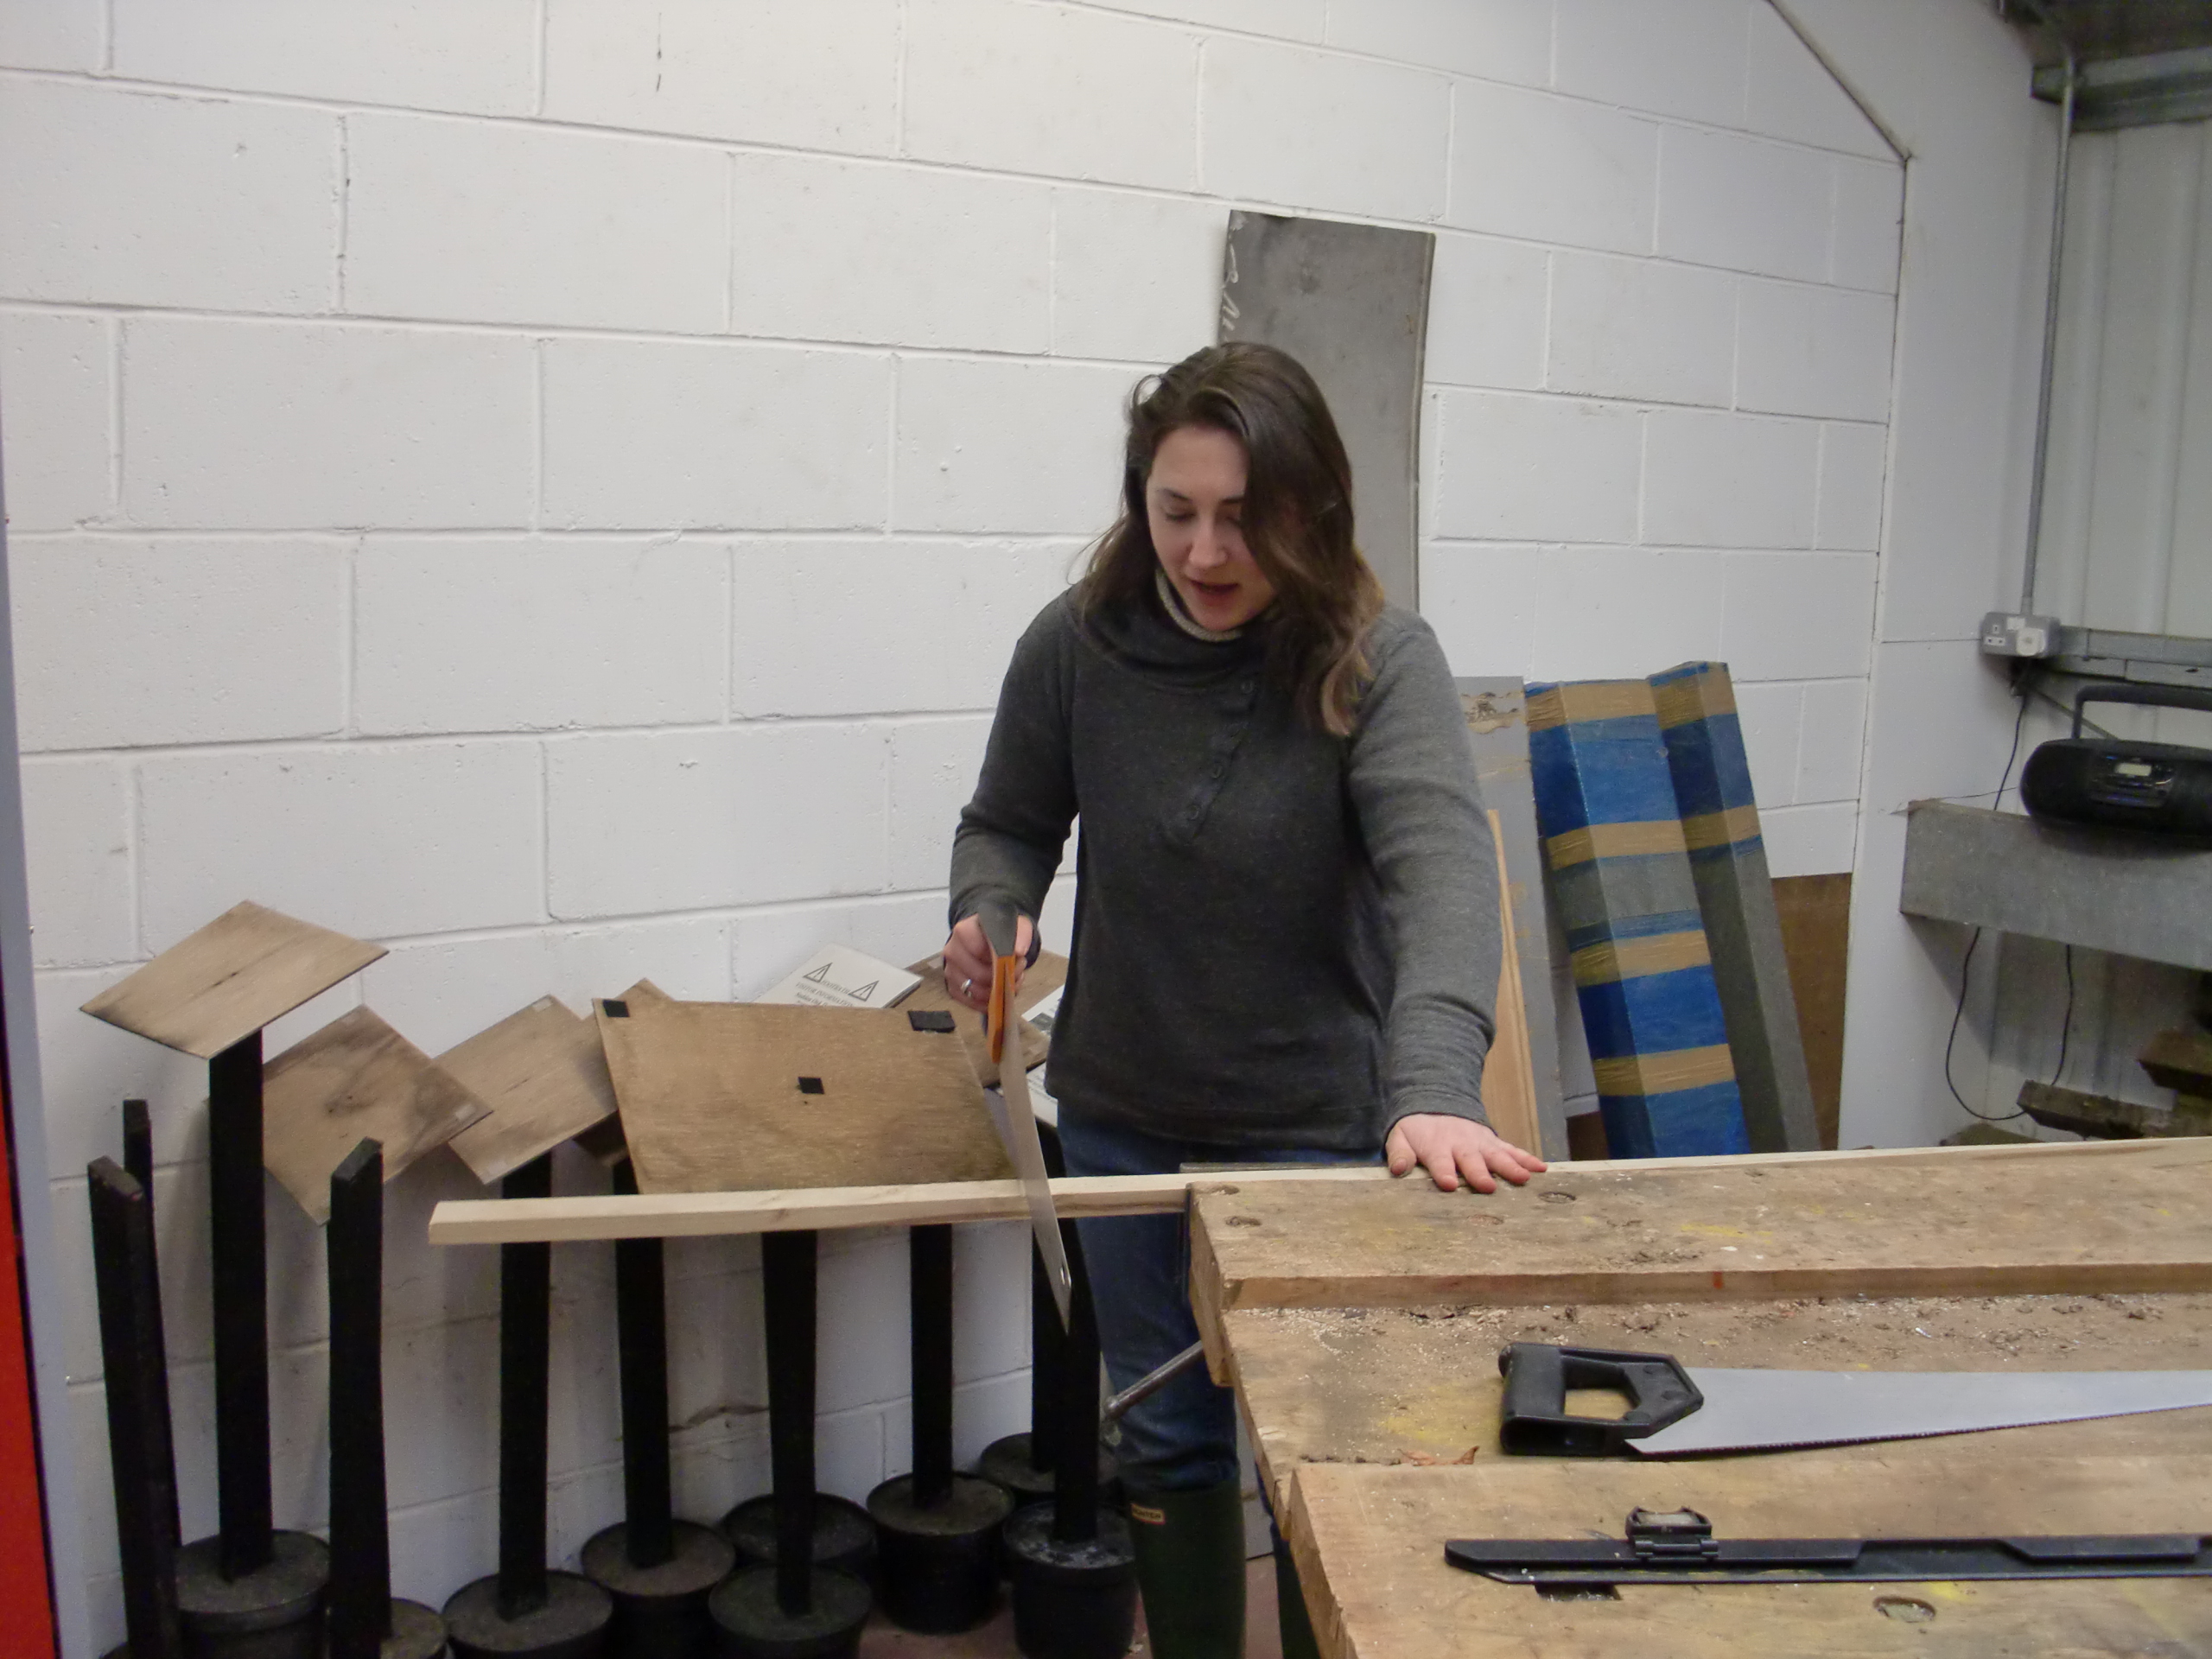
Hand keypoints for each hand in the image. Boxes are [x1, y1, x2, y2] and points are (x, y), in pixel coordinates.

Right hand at [942, 913, 1035, 1012]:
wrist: (986, 939)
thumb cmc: (1000, 934)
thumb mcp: (1016, 927)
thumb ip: (1020, 936)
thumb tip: (1018, 951)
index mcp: (964, 931)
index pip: (979, 950)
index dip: (999, 959)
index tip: (1013, 959)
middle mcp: (952, 950)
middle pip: (977, 974)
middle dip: (1001, 978)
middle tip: (1016, 973)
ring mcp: (950, 970)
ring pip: (973, 991)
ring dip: (995, 991)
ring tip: (1008, 982)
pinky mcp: (952, 987)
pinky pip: (969, 1001)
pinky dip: (987, 1001)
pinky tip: (998, 993)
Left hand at [1386, 1113, 1547, 1193]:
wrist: (1434, 1105)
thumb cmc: (1417, 1132)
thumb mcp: (1400, 1138)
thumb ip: (1399, 1153)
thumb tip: (1397, 1169)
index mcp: (1436, 1147)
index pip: (1439, 1161)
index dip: (1444, 1172)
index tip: (1450, 1184)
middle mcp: (1461, 1145)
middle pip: (1471, 1160)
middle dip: (1480, 1173)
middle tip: (1489, 1187)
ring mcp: (1480, 1143)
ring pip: (1497, 1155)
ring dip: (1511, 1166)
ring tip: (1524, 1178)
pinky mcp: (1493, 1143)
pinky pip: (1512, 1150)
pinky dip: (1526, 1158)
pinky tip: (1541, 1169)